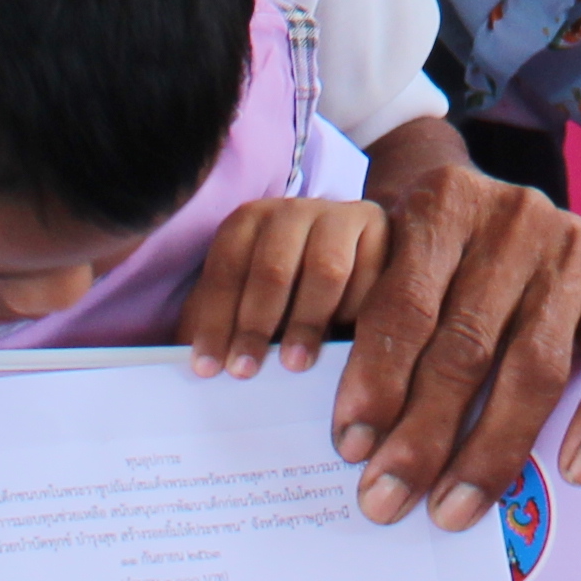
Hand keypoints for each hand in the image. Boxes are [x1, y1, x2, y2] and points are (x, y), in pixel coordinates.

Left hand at [180, 195, 391, 379]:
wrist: (349, 248)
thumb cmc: (286, 288)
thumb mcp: (245, 298)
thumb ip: (224, 325)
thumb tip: (202, 369)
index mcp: (248, 221)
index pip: (226, 270)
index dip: (215, 321)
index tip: (209, 368)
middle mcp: (291, 211)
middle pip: (272, 269)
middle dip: (256, 324)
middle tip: (247, 370)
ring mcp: (338, 215)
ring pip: (325, 270)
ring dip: (307, 322)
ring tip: (295, 363)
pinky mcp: (378, 228)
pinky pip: (371, 273)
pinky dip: (356, 309)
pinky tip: (344, 339)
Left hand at [333, 131, 580, 525]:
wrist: (497, 204)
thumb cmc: (431, 252)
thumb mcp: (390, 254)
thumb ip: (376, 326)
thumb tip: (357, 437)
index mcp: (444, 204)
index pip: (405, 304)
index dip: (377, 381)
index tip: (353, 447)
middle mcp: (513, 219)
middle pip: (466, 344)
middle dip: (424, 434)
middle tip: (389, 499)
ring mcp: (573, 249)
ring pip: (534, 365)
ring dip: (492, 449)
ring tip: (455, 508)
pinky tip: (575, 469)